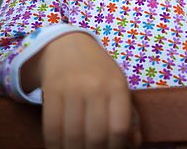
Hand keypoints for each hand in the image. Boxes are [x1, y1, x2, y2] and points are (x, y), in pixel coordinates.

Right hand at [22, 32, 141, 148]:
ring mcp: (73, 88)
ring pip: (73, 136)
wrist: (68, 47)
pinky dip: (55, 146)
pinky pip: (52, 129)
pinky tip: (60, 147)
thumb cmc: (98, 72)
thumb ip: (129, 115)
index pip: (119, 127)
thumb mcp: (118, 86)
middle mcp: (97, 86)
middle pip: (96, 136)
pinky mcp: (52, 91)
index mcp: (118, 85)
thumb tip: (134, 144)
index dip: (116, 148)